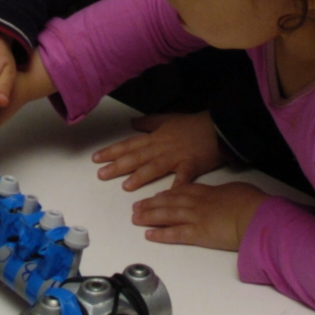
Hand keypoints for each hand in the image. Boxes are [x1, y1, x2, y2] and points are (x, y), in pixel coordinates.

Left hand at [92, 111, 223, 189]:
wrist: (218, 126)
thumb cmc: (193, 123)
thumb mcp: (168, 118)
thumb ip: (149, 122)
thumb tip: (132, 122)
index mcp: (155, 138)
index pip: (129, 144)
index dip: (112, 151)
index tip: (96, 158)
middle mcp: (162, 148)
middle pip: (137, 156)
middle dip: (118, 165)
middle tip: (101, 174)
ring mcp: (176, 157)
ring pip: (155, 166)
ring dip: (140, 176)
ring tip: (126, 186)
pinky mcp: (192, 165)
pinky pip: (183, 177)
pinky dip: (176, 186)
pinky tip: (167, 196)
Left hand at [130, 178, 266, 250]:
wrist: (253, 214)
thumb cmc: (251, 202)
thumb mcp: (239, 190)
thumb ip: (228, 193)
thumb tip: (229, 196)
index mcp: (208, 192)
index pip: (182, 191)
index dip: (167, 194)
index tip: (157, 196)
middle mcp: (197, 203)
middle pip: (169, 202)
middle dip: (151, 204)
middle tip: (137, 206)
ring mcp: (196, 218)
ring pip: (167, 215)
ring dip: (149, 216)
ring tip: (136, 218)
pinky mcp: (197, 234)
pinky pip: (174, 234)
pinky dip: (160, 234)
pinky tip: (149, 235)